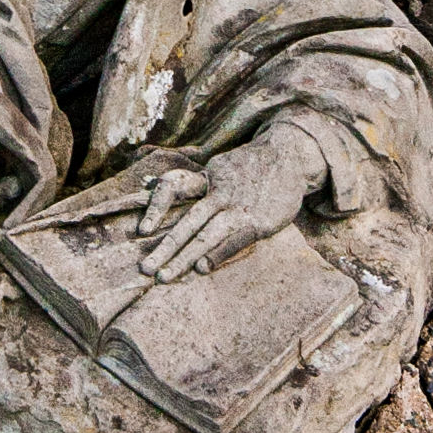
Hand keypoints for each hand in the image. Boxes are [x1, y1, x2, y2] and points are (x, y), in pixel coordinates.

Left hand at [130, 128, 324, 282]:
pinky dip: (219, 253)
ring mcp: (240, 208)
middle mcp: (220, 193)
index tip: (142, 231)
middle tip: (146, 270)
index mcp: (208, 178)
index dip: (156, 207)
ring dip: (184, 257)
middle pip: (188, 222)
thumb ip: (191, 182)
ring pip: (207, 235)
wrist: (291, 155)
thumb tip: (147, 183)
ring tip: (165, 277)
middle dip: (165, 247)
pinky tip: (202, 268)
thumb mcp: (219, 166)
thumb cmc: (250, 168)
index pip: (174, 189)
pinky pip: (236, 240)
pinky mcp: (260, 221)